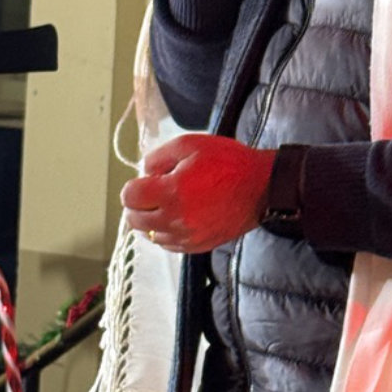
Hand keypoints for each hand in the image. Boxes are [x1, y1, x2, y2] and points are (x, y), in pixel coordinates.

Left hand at [121, 134, 276, 253]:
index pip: (130, 197)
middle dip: (139, 204)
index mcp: (172, 192)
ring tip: (169, 204)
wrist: (261, 188)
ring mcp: (186, 236)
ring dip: (152, 219)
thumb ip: (159, 156)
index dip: (134, 185)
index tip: (146, 181)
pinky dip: (166, 232)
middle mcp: (176, 219)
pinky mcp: (197, 246)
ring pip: (149, 234)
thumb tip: (143, 171)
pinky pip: (168, 245)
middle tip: (154, 192)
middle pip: (135, 219)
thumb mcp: (191, 144)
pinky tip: (179, 217)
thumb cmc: (229, 164)